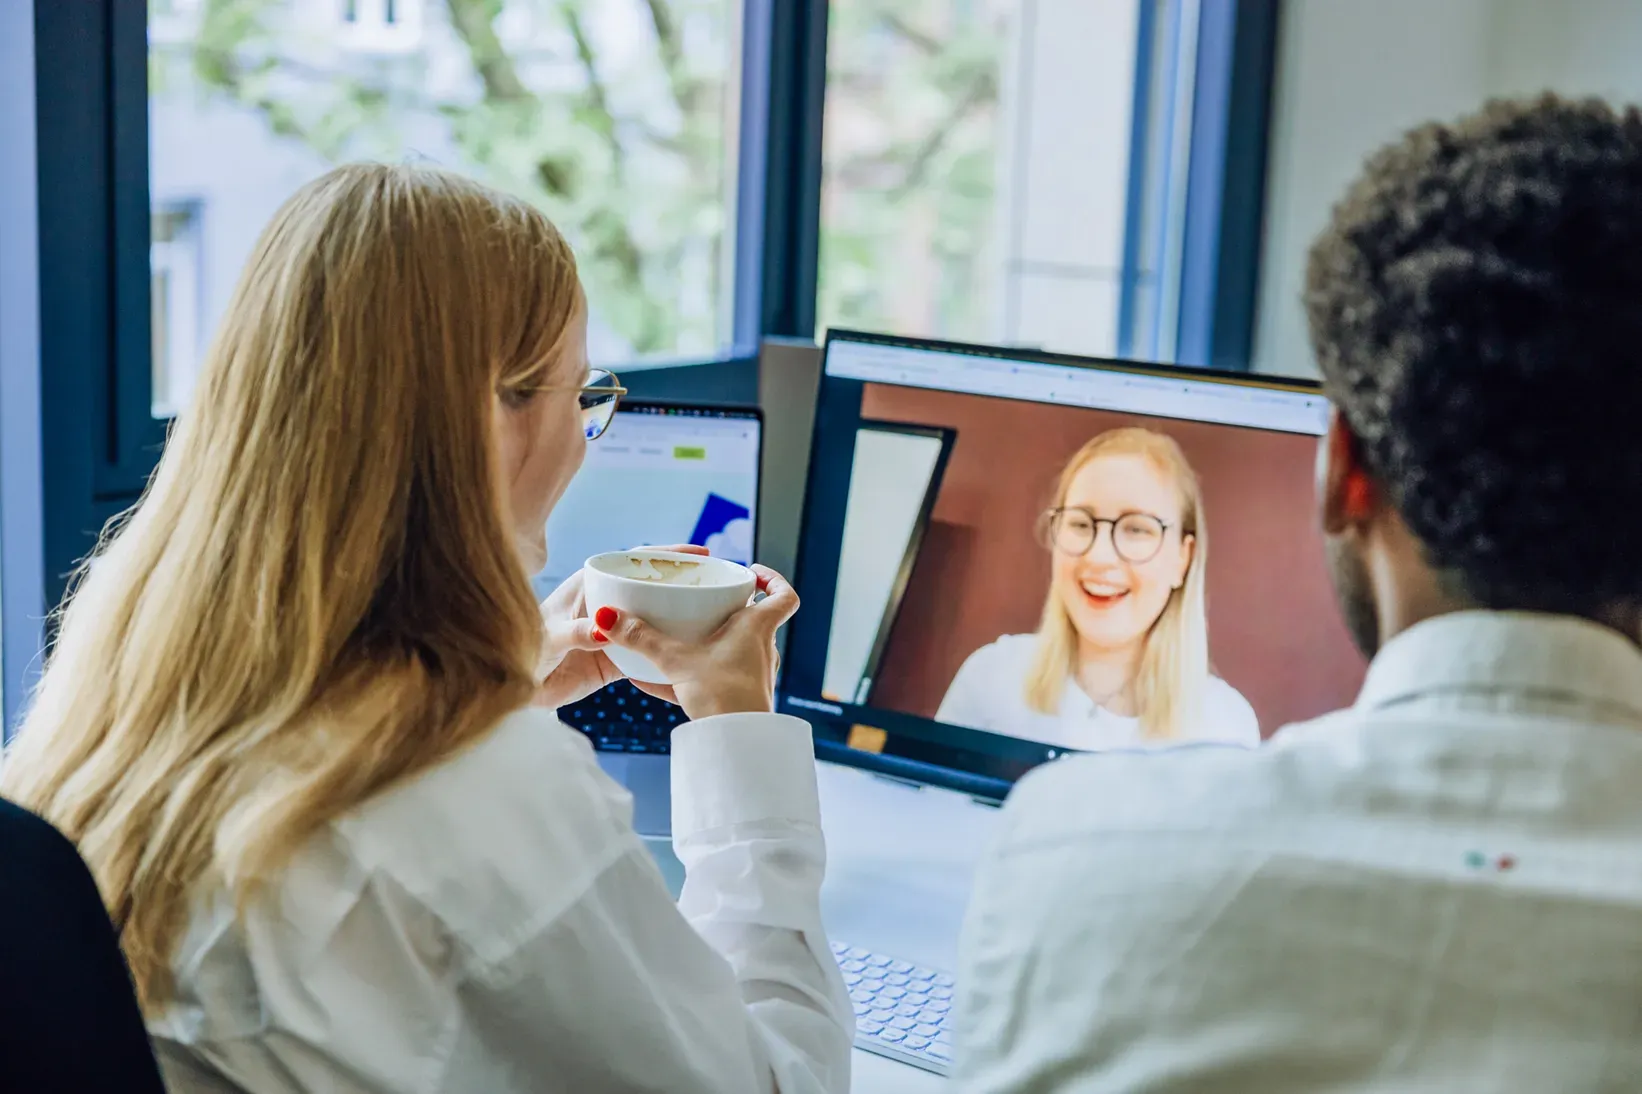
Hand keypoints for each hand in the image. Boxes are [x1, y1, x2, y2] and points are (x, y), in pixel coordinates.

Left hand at [533, 544, 709, 708]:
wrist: (513, 690)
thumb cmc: (519, 651)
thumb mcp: (547, 638)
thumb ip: (574, 632)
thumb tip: (604, 630)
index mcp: (588, 586)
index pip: (632, 561)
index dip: (666, 554)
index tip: (697, 552)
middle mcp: (606, 605)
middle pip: (650, 587)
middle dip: (682, 582)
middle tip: (716, 582)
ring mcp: (613, 633)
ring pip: (654, 619)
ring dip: (679, 616)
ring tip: (713, 614)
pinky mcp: (615, 661)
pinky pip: (648, 653)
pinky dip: (667, 651)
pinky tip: (691, 651)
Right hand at [598, 565, 796, 721]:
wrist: (736, 743)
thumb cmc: (723, 696)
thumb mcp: (676, 660)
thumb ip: (641, 639)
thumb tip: (606, 617)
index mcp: (757, 629)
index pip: (784, 596)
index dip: (773, 579)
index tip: (751, 572)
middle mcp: (761, 650)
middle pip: (757, 620)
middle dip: (732, 609)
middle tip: (706, 601)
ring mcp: (752, 676)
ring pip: (735, 650)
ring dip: (711, 643)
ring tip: (679, 638)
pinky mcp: (738, 699)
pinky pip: (713, 679)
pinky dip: (690, 676)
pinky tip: (651, 681)